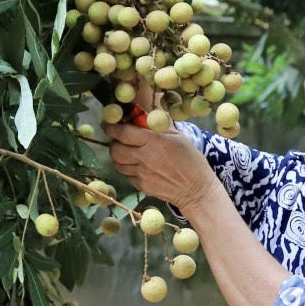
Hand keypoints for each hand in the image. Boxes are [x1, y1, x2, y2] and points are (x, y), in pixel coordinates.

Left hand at [102, 122, 218, 210]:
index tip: (108, 124)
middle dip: (113, 142)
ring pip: (117, 163)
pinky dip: (127, 169)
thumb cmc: (191, 160)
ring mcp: (141, 174)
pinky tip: (137, 166)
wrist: (196, 190)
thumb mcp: (178, 136)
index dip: (112, 127)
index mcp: (154, 141)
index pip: (123, 132)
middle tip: (118, 139)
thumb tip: (140, 116)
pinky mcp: (141, 186)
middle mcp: (144, 158)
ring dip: (118, 156)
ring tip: (127, 152)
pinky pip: (126, 175)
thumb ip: (157, 126)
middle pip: (115, 149)